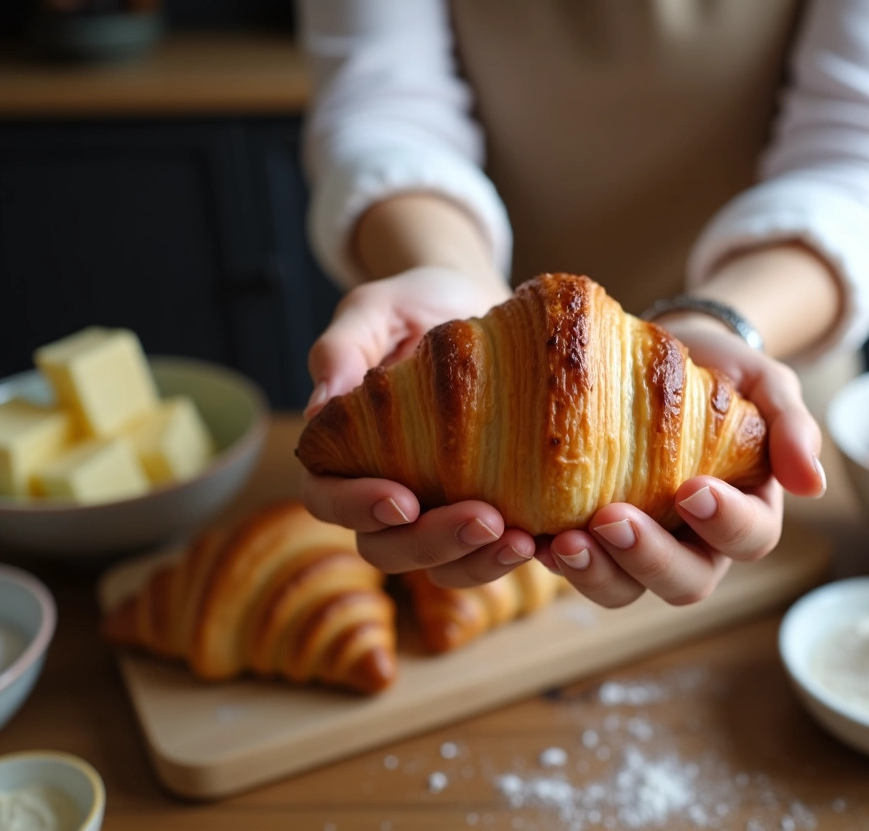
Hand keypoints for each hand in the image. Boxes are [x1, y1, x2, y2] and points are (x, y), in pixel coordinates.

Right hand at [303, 266, 536, 580]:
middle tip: (485, 520)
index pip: (328, 497)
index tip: (401, 499)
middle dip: (433, 542)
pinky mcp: (488, 510)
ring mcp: (438, 508)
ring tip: (522, 542)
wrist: (483, 304)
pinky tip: (549, 541)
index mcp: (344, 453)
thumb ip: (343, 347)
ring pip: (441, 564)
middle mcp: (387, 492)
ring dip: (478, 562)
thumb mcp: (377, 308)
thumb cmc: (418, 304)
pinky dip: (514, 553)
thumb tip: (319, 405)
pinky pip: (490, 551)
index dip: (357, 507)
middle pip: (387, 547)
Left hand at [539, 313, 825, 607]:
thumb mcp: (765, 382)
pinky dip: (545, 557)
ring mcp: (637, 547)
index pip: (748, 538)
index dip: (724, 524)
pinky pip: (572, 565)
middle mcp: (693, 544)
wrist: (657, 349)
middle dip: (647, 559)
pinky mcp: (588, 536)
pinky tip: (520, 536)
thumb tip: (813, 485)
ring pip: (623, 588)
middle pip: (683, 583)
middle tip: (610, 520)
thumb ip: (791, 425)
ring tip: (557, 541)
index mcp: (744, 514)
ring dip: (592, 573)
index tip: (691, 489)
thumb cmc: (720, 369)